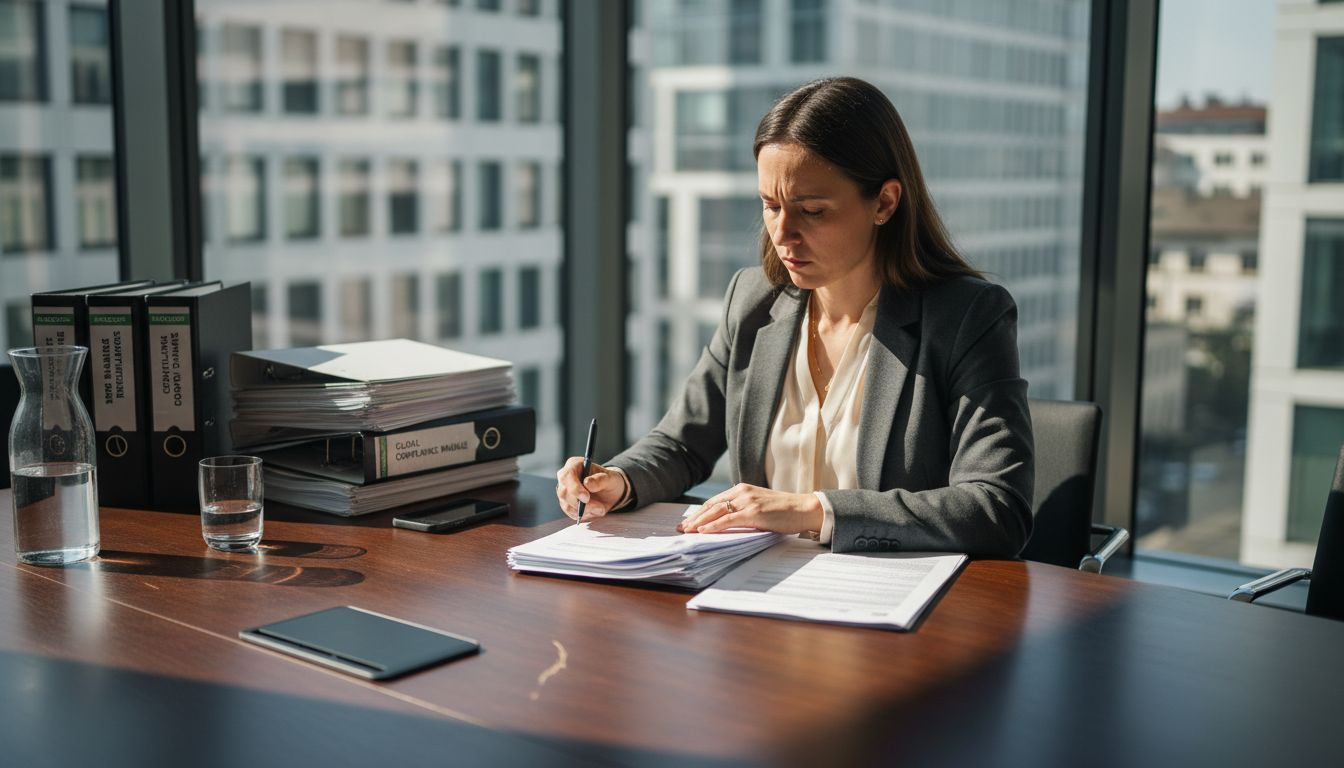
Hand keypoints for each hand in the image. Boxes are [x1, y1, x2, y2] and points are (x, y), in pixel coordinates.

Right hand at [555, 457, 627, 520]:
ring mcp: (565, 491)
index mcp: (574, 465)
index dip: (574, 488)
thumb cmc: (609, 481)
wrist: (610, 492)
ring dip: (585, 511)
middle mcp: (565, 478)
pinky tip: (595, 511)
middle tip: (598, 507)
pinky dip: (584, 515)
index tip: (586, 498)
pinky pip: (571, 513)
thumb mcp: (610, 478)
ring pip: (567, 505)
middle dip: (580, 503)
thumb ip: (600, 480)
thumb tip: (587, 483)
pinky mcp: (567, 503)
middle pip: (564, 492)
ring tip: (600, 508)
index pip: (567, 476)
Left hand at [677, 484, 823, 534]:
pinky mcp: (753, 512)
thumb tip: (726, 524)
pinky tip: (704, 531)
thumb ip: (743, 511)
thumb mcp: (759, 507)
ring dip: (699, 522)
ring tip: (687, 531)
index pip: (714, 501)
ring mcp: (747, 501)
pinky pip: (728, 519)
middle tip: (681, 528)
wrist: (804, 509)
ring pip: (716, 511)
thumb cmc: (784, 511)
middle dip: (694, 518)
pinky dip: (714, 525)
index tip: (688, 522)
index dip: (700, 512)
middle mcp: (741, 492)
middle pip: (711, 505)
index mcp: (742, 490)